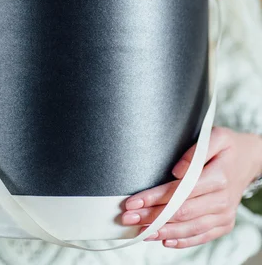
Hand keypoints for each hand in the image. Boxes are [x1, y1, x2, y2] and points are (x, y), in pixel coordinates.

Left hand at [122, 127, 261, 248]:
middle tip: (128, 218)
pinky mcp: (224, 223)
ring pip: (190, 228)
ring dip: (162, 231)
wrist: (250, 159)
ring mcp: (224, 215)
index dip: (155, 198)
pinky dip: (183, 241)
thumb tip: (176, 171)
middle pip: (181, 213)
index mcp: (218, 177)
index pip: (180, 192)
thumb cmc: (229, 146)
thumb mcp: (216, 136)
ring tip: (140, 231)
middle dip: (151, 216)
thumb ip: (196, 151)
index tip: (134, 201)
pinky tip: (164, 240)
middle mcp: (222, 200)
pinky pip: (202, 236)